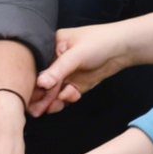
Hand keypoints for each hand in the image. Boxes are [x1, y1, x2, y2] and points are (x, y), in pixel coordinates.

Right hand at [30, 13, 152, 116]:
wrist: (125, 48)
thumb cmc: (99, 42)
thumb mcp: (76, 54)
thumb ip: (58, 70)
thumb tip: (40, 84)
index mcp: (51, 46)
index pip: (38, 67)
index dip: (33, 82)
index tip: (27, 97)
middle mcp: (56, 60)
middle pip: (45, 82)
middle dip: (42, 96)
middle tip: (35, 111)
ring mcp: (68, 73)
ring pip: (55, 91)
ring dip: (53, 101)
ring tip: (51, 109)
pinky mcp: (78, 83)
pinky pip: (68, 94)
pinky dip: (67, 98)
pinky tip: (70, 97)